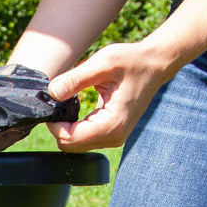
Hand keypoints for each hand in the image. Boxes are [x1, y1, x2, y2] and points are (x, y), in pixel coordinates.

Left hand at [45, 41, 169, 151]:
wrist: (155, 64)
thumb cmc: (132, 61)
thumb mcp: (104, 62)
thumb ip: (76, 78)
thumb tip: (52, 92)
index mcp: (112, 124)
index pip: (69, 138)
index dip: (54, 123)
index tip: (51, 103)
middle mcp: (114, 136)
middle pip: (69, 145)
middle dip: (58, 126)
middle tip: (58, 100)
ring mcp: (114, 137)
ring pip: (74, 143)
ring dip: (66, 126)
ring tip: (68, 101)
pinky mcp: (111, 133)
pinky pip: (83, 138)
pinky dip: (74, 125)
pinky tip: (76, 107)